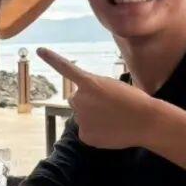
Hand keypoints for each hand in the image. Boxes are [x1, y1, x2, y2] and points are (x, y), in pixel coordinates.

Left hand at [37, 49, 162, 149]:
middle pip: (78, 100)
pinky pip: (87, 132)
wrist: (146, 121)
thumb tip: (87, 110)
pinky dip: (96, 132)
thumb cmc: (135, 101)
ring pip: (83, 116)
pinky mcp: (85, 135)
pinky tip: (111, 131)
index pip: (66, 68)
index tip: (39, 50)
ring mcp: (80, 118)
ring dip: (93, 117)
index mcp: (88, 83)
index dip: (51, 59)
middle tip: (110, 106)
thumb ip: (95, 93)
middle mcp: (79, 100)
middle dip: (89, 102)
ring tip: (114, 118)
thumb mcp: (113, 87)